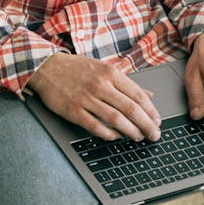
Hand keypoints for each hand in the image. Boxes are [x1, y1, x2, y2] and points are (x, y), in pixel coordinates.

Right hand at [27, 53, 161, 141]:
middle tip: (154, 135)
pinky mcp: (73, 111)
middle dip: (147, 125)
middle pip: (131, 109)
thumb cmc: (77, 68)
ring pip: (116, 120)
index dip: (151, 111)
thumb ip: (126, 83)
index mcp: (110, 72)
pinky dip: (109, 134)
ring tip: (138, 137)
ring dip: (131, 131)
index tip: (158, 121)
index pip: (138, 95)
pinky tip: (116, 137)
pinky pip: (96, 127)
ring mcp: (86, 98)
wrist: (46, 67)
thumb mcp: (104, 68)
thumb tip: (149, 95)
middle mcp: (100, 85)